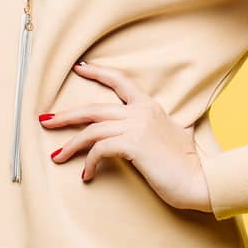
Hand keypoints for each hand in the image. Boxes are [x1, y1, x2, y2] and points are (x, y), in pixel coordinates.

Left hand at [41, 60, 211, 213]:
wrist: (200, 179)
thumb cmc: (186, 163)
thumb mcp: (170, 135)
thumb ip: (152, 128)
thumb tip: (137, 135)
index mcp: (150, 106)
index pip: (120, 81)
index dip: (98, 73)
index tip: (79, 68)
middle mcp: (142, 111)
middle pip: (94, 108)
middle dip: (66, 114)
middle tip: (47, 119)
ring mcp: (137, 126)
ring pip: (91, 129)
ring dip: (70, 144)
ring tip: (58, 156)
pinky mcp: (133, 145)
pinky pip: (99, 149)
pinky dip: (88, 162)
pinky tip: (87, 174)